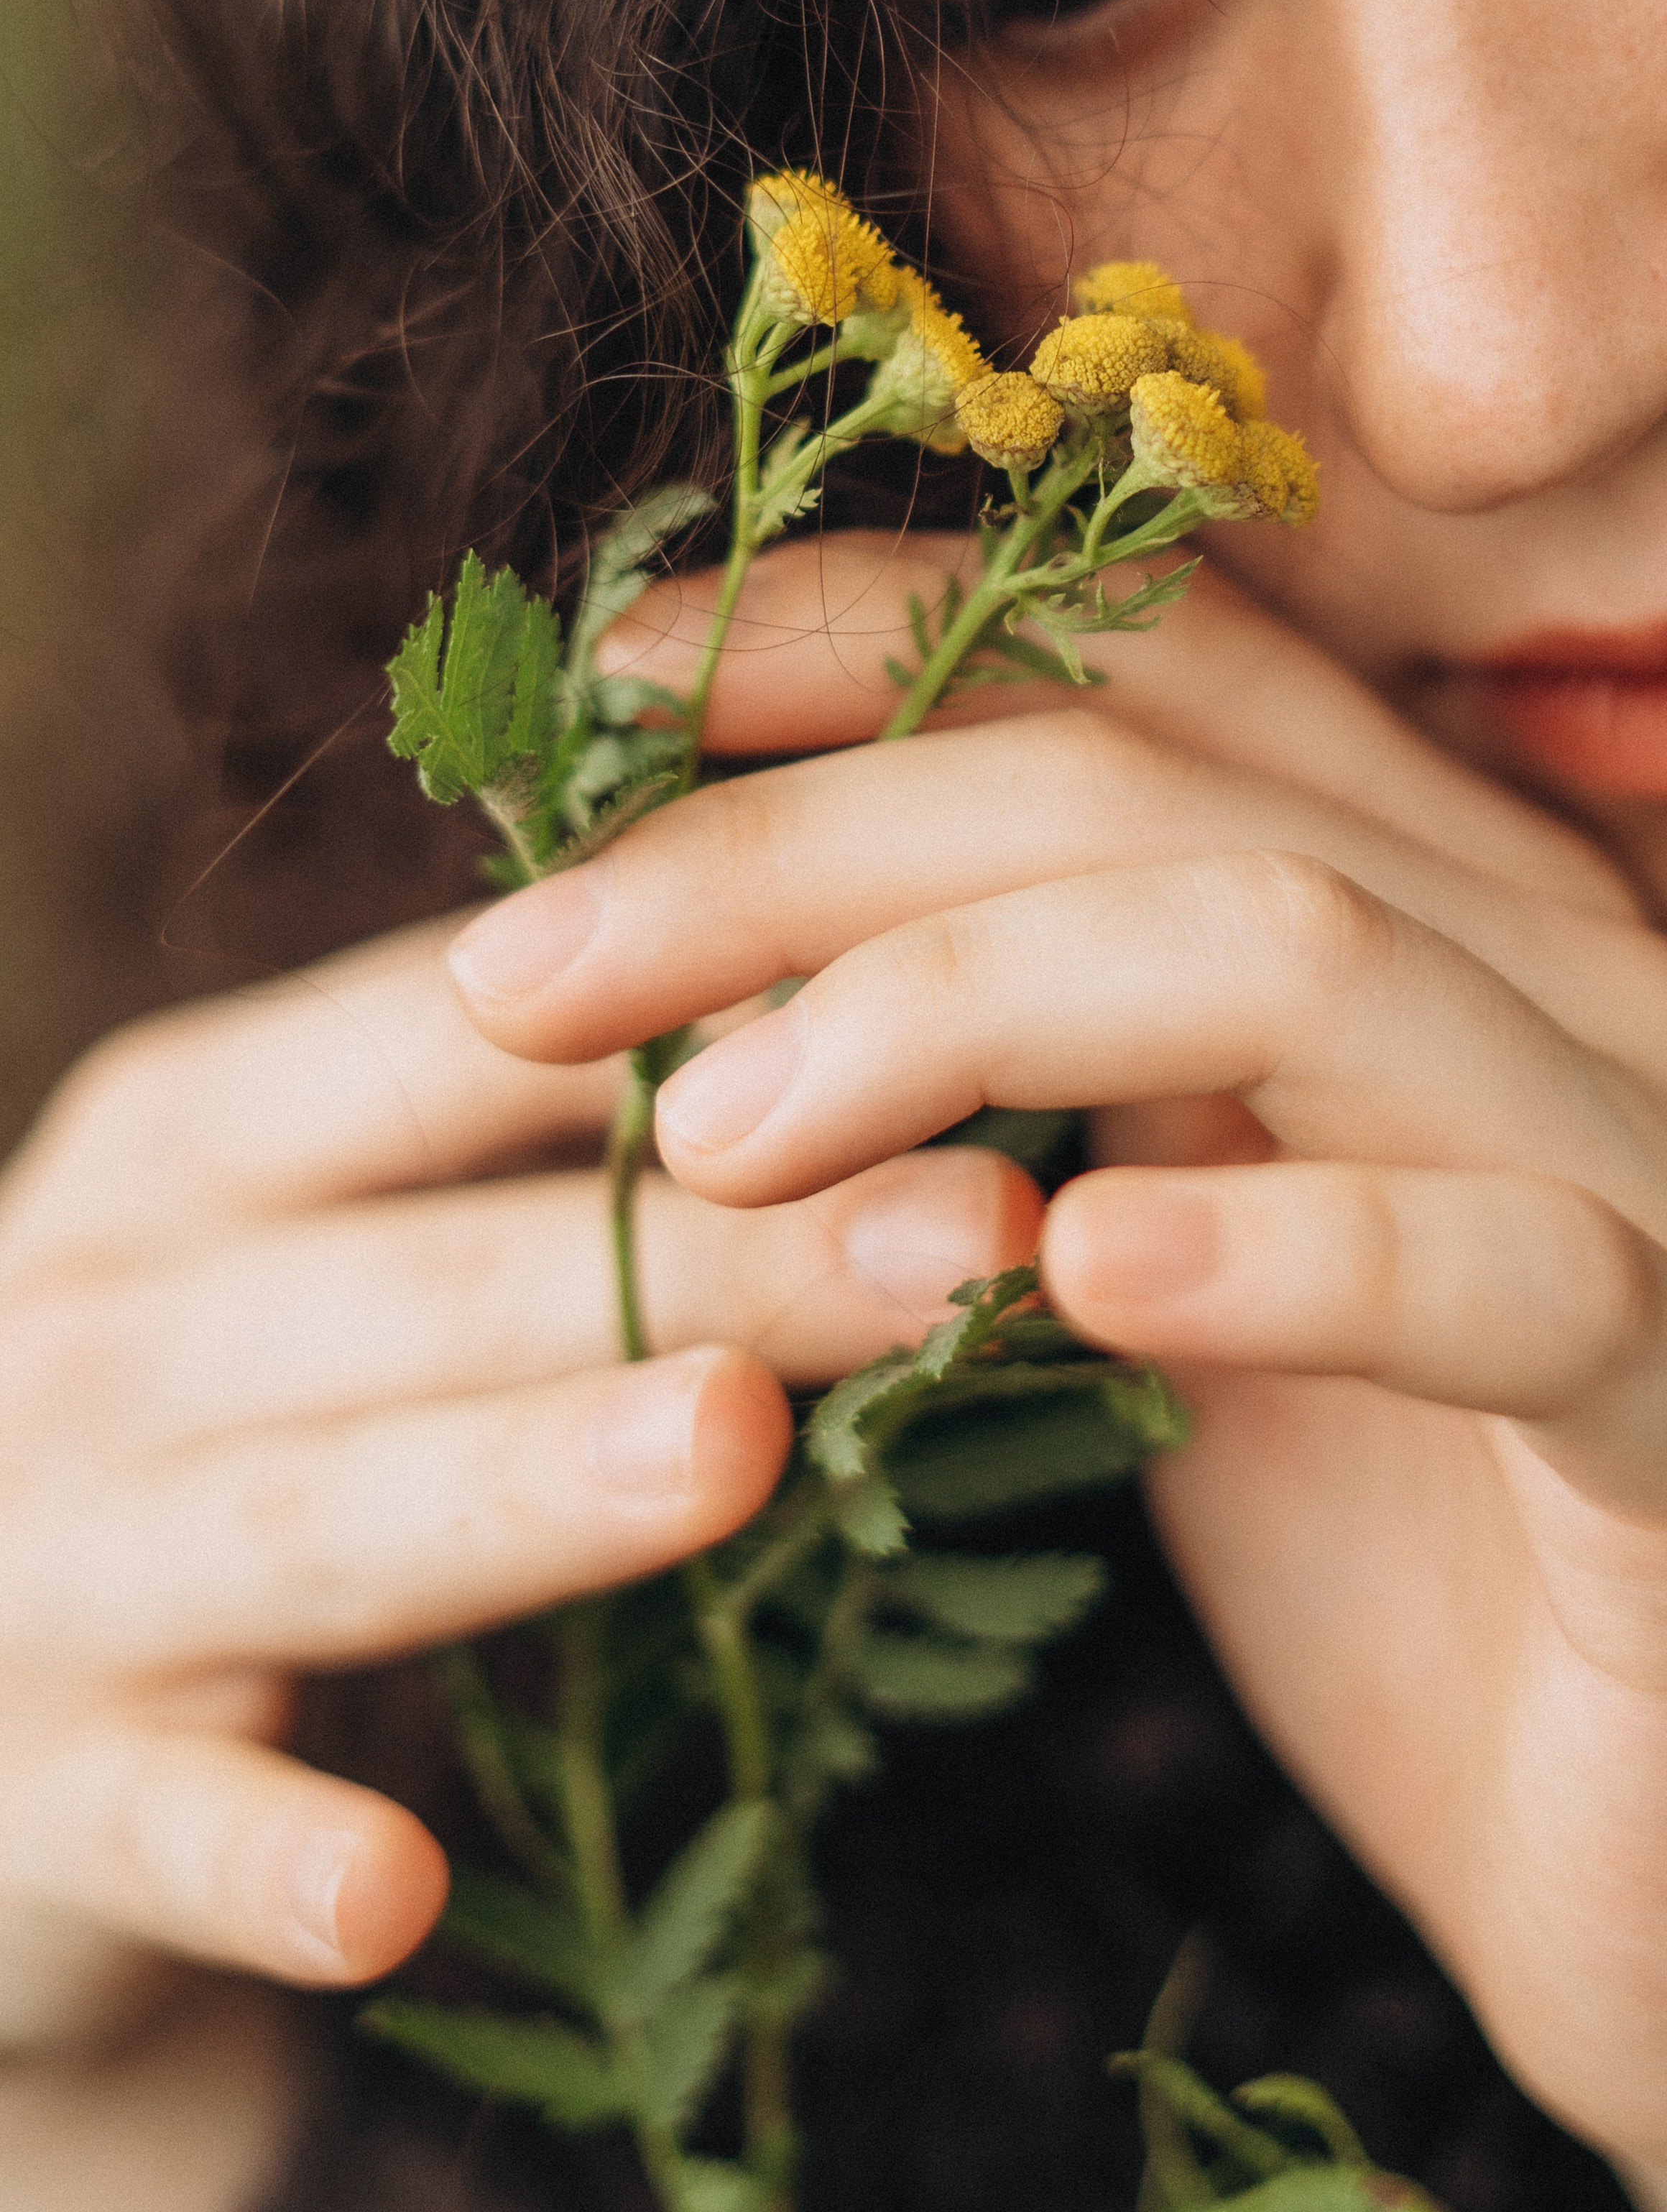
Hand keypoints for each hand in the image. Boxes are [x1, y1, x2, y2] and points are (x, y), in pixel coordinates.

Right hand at [0, 913, 1035, 2058]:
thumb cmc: (229, 1410)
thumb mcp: (319, 1243)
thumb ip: (515, 1150)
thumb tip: (849, 1037)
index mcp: (195, 1143)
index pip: (453, 1041)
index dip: (696, 1040)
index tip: (946, 1029)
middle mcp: (107, 1318)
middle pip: (437, 1280)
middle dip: (713, 1259)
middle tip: (966, 1238)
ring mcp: (49, 1553)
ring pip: (320, 1514)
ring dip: (523, 1482)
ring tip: (735, 1452)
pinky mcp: (27, 1786)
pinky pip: (152, 1824)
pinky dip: (260, 1855)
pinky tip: (389, 1895)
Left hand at [448, 534, 1666, 2172]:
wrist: (1646, 1826)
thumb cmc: (1394, 1537)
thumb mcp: (1175, 1252)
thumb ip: (1037, 1081)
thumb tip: (726, 964)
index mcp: (1408, 907)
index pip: (1131, 668)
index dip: (860, 636)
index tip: (609, 681)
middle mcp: (1535, 970)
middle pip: (1140, 784)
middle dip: (797, 844)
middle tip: (524, 971)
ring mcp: (1636, 1159)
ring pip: (1294, 950)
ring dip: (959, 1001)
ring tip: (709, 1132)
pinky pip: (1514, 1271)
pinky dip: (1283, 1250)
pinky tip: (1078, 1274)